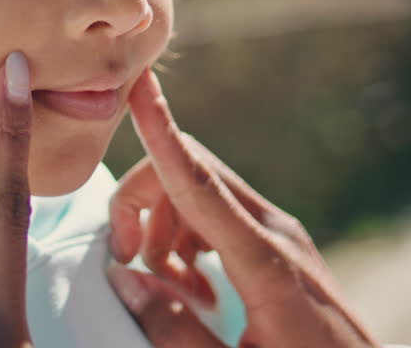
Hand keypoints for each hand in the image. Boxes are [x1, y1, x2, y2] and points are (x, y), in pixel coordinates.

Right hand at [108, 70, 379, 347]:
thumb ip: (175, 334)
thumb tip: (126, 281)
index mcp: (267, 266)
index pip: (201, 186)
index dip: (164, 135)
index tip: (142, 87)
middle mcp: (278, 235)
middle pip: (192, 175)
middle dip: (142, 204)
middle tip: (127, 263)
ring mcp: (284, 234)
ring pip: (202, 192)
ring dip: (164, 230)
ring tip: (172, 293)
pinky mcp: (283, 243)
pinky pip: (221, 215)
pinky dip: (190, 239)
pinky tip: (196, 292)